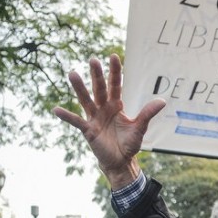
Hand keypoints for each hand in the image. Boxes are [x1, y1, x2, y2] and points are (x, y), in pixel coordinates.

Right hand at [53, 55, 166, 188]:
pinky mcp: (89, 130)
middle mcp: (104, 108)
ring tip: (72, 73)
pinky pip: (76, 121)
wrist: (120, 161)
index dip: (115, 72)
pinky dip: (66, 116)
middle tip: (93, 59)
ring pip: (86, 100)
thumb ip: (147, 114)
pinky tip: (56, 109)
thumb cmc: (129, 143)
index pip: (116, 85)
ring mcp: (94, 118)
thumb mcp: (139, 128)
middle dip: (97, 75)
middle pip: (100, 89)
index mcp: (116, 105)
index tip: (114, 56)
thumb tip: (162, 101)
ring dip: (79, 88)